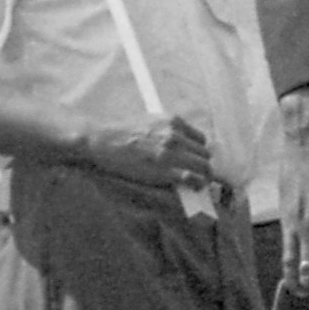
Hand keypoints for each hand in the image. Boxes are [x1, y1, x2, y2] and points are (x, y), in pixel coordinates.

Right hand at [85, 114, 217, 195]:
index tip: (194, 160)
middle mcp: (176, 135)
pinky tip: (191, 188)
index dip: (198, 151)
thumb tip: (184, 147)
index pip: (201, 139)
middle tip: (195, 174)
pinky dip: (195, 185)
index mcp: (173, 121)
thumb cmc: (121, 133)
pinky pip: (194, 180)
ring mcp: (172, 154)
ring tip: (196, 184)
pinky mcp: (166, 171)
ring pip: (204, 168)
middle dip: (201, 165)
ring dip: (202, 177)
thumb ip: (169, 131)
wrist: (103, 141)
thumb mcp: (150, 121)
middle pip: (205, 154)